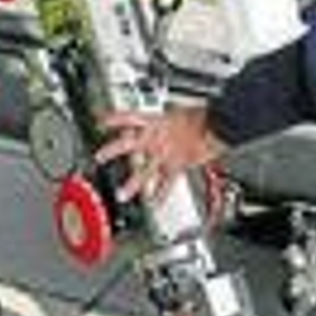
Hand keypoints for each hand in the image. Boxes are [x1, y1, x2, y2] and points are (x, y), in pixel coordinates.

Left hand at [96, 105, 223, 203]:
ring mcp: (165, 154)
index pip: (130, 117)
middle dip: (112, 151)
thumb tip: (167, 121)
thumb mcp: (180, 112)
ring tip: (122, 195)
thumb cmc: (203, 116)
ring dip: (133, 184)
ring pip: (145, 171)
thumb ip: (169, 121)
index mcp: (156, 121)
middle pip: (128, 144)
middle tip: (99, 157)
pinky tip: (154, 203)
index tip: (102, 121)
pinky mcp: (177, 166)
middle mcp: (156, 138)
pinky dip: (161, 195)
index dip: (115, 119)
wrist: (217, 125)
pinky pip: (167, 183)